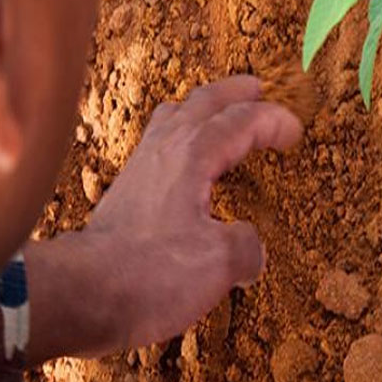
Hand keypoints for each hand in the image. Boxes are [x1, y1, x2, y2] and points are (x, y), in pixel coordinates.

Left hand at [24, 75, 302, 361]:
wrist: (85, 292)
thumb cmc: (150, 274)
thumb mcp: (218, 264)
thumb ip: (245, 246)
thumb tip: (250, 246)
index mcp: (193, 155)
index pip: (242, 121)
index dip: (273, 121)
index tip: (296, 132)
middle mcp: (164, 149)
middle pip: (203, 102)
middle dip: (235, 92)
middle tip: (258, 88)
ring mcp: (140, 166)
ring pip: (174, 117)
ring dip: (203, 109)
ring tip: (220, 114)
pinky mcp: (125, 189)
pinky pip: (158, 143)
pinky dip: (181, 137)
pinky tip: (186, 161)